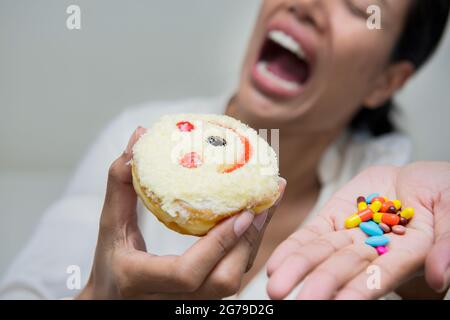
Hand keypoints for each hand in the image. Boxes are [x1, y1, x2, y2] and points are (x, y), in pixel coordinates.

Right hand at [77, 127, 285, 298]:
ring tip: (266, 204)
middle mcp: (166, 300)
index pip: (187, 273)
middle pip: (223, 281)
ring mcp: (187, 305)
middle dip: (248, 241)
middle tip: (264, 201)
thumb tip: (140, 134)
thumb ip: (121, 182)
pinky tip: (253, 221)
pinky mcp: (202, 301)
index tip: (243, 212)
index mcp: (139, 280)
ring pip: (233, 283)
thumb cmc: (109, 262)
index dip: (219, 244)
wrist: (111, 301)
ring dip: (253, 243)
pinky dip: (246, 249)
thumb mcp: (109, 224)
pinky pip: (231, 278)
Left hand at [267, 162, 449, 299]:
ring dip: (297, 269)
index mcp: (406, 255)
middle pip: (343, 268)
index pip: (380, 275)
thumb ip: (447, 242)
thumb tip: (442, 277)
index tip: (339, 303)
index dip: (360, 289)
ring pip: (321, 254)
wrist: (418, 180)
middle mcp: (374, 251)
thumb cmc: (444, 194)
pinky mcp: (334, 218)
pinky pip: (311, 234)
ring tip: (274, 285)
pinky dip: (294, 248)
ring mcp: (351, 235)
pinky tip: (276, 264)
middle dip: (318, 283)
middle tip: (292, 299)